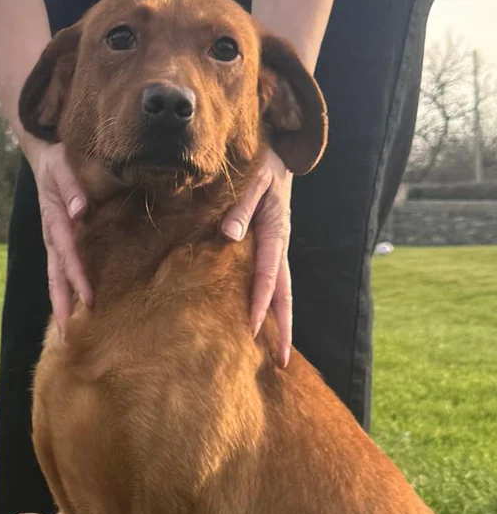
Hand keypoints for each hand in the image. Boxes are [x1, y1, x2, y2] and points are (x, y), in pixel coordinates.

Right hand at [24, 138, 92, 332]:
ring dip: (60, 302)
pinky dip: (63, 289)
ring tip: (65, 330)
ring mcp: (51, 240)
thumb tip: (80, 211)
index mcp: (54, 220)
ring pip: (53, 277)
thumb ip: (72, 187)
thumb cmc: (57, 161)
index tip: (88, 300)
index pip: (67, 255)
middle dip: (61, 304)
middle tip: (66, 334)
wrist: (42, 156)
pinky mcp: (56, 241)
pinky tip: (70, 306)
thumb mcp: (63, 166)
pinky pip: (58, 270)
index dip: (77, 278)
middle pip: (54, 276)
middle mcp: (50, 236)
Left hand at [221, 148, 292, 367]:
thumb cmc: (262, 162)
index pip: (268, 275)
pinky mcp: (272, 248)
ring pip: (282, 293)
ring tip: (277, 356)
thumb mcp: (252, 179)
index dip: (259, 302)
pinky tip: (262, 325)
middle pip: (285, 296)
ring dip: (280, 324)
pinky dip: (271, 306)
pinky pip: (273, 282)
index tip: (250, 329)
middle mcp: (280, 246)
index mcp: (276, 231)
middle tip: (281, 362)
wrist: (279, 151)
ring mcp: (278, 249)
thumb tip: (228, 235)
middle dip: (283, 330)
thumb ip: (241, 205)